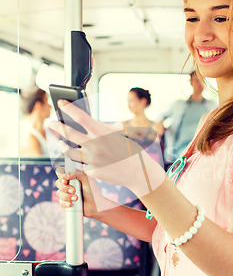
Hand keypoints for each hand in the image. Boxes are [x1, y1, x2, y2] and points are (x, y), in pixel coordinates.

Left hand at [50, 100, 165, 197]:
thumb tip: (88, 124)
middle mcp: (94, 145)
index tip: (60, 102)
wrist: (138, 172)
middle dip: (57, 126)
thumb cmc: (131, 151)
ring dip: (62, 145)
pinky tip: (83, 158)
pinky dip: (82, 160)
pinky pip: (82, 164)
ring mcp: (91, 160)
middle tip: (50, 122)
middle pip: (68, 133)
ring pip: (69, 151)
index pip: (80, 117)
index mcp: (102, 133)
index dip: (68, 108)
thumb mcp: (119, 135)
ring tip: (59, 142)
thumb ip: (103, 129)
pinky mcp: (92, 171)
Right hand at [55, 167, 114, 216]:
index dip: (60, 176)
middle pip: (58, 183)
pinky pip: (60, 202)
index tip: (65, 181)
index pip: (61, 173)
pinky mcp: (67, 202)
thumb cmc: (92, 191)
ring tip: (76, 198)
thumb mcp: (86, 179)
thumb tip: (63, 176)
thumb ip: (76, 173)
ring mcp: (67, 193)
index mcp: (73, 177)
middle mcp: (68, 184)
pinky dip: (65, 203)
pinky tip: (71, 204)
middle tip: (74, 190)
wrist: (96, 205)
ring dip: (66, 196)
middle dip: (65, 188)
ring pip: (58, 193)